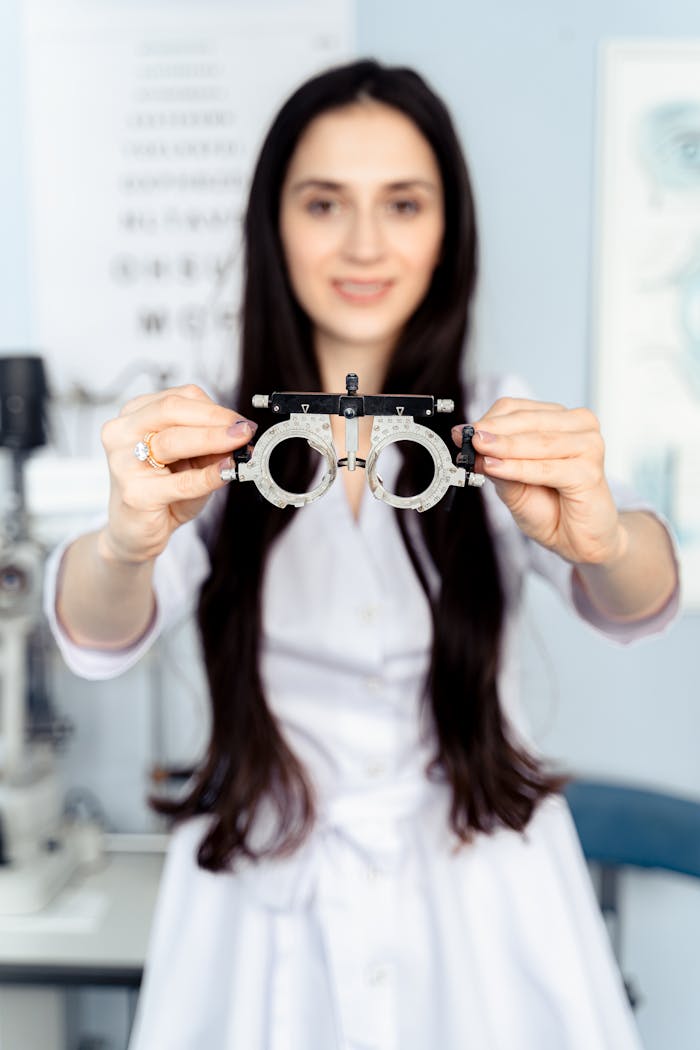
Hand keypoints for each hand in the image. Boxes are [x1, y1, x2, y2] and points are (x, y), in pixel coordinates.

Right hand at [99, 384, 255, 563]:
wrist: (135, 531)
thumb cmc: (162, 491)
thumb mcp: (189, 459)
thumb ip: (208, 443)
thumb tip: (239, 432)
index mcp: (134, 415)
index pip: (178, 398)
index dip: (214, 407)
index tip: (241, 420)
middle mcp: (121, 432)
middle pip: (172, 410)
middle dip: (215, 419)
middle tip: (244, 430)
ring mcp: (124, 462)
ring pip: (172, 440)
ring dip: (213, 440)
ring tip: (239, 445)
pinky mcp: (135, 494)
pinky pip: (180, 482)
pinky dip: (207, 476)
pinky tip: (226, 472)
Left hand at [452, 397, 626, 565]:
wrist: (577, 541)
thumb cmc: (551, 509)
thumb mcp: (513, 484)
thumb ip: (496, 462)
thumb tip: (471, 442)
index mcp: (561, 420)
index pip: (517, 409)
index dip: (487, 420)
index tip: (461, 432)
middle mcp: (579, 427)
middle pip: (527, 421)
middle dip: (493, 432)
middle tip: (466, 439)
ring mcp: (588, 446)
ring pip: (537, 442)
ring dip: (504, 449)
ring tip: (478, 453)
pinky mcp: (590, 472)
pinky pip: (546, 468)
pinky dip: (518, 468)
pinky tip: (496, 468)